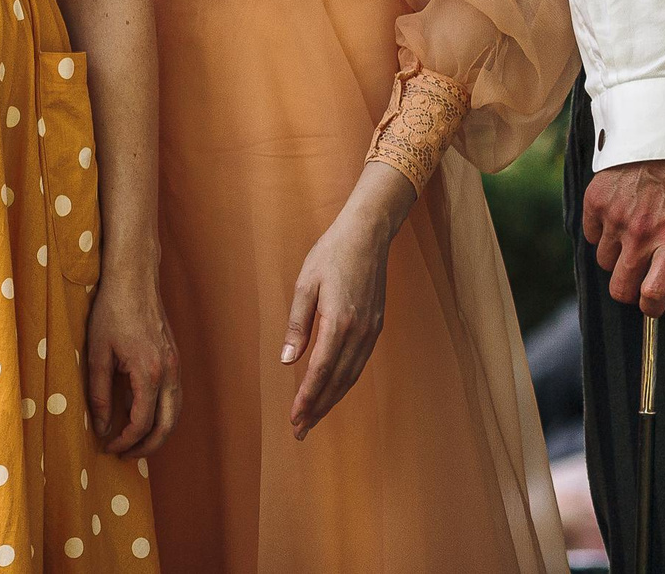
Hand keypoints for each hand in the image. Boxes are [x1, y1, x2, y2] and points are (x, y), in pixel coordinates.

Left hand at [84, 261, 180, 455]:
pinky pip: (175, 395)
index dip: (124, 441)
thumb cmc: (112, 311)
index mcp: (149, 372)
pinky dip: (164, 413)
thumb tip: (101, 426)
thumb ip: (98, 394)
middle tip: (126, 456)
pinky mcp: (174, 356)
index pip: (141, 422)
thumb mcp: (97, 355)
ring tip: (136, 443)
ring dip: (159, 432)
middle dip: (148, 446)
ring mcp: (175, 363)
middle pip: (168, 423)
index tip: (107, 448)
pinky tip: (145, 415)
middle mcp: (169, 371)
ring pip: (176, 411)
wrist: (134, 278)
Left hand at [280, 174, 408, 438]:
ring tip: (314, 418)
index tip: (294, 419)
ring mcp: (371, 329)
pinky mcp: (376, 325)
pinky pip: (360, 363)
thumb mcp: (305, 284)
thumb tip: (288, 360)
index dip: (307, 398)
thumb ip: (297, 325)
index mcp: (339, 321)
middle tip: (300, 431)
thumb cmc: (331, 254)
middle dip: (318, 408)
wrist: (369, 234)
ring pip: (351, 375)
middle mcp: (359, 331)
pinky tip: (334, 389)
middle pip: (337, 381)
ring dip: (332, 399)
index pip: (320, 371)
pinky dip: (345, 382)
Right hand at [582, 158, 664, 317]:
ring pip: (603, 262)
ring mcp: (616, 219)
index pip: (655, 292)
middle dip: (627, 290)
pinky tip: (615, 215)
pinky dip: (600, 232)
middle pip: (621, 288)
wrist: (663, 135)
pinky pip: (591, 235)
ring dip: (614, 256)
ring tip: (628, 233)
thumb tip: (655, 280)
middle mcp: (642, 234)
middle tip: (633, 281)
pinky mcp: (596, 203)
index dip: (651, 307)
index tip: (651, 306)